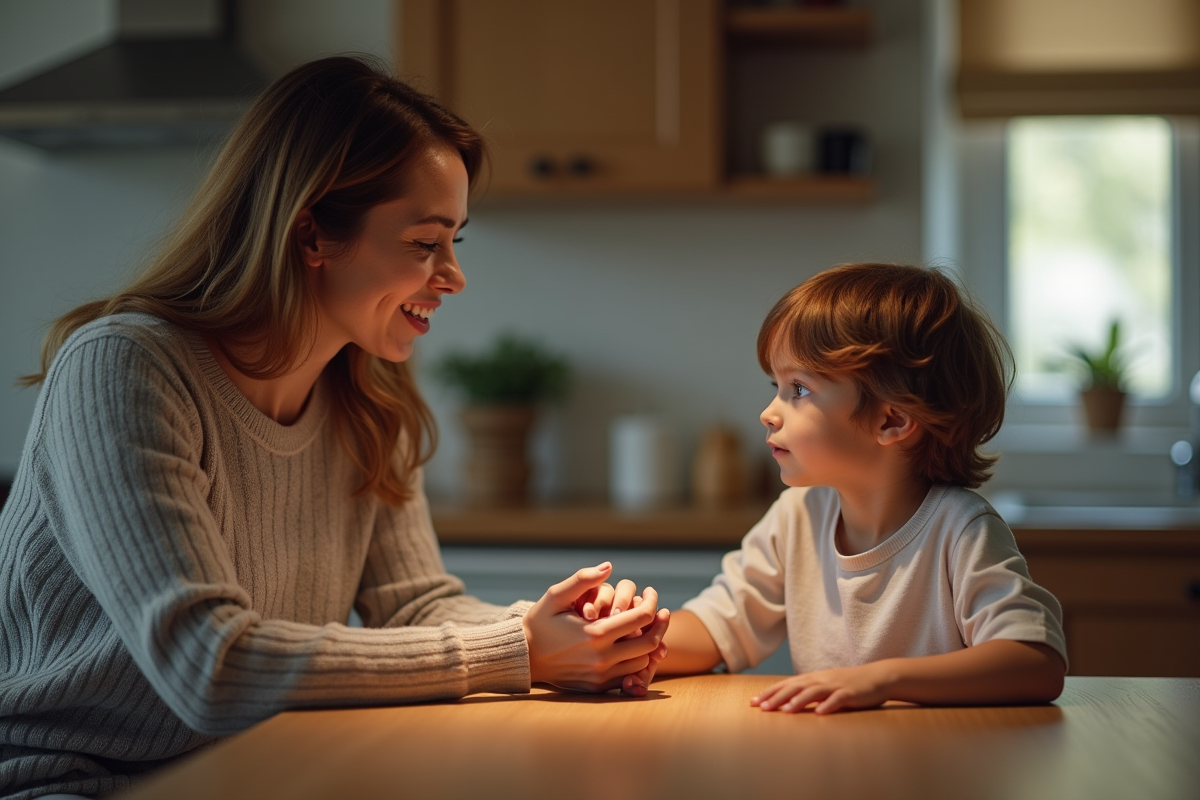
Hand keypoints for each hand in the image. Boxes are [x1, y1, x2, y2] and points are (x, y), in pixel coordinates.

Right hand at [523, 563, 669, 692]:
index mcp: (594, 633)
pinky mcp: (598, 686)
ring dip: (649, 643)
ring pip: (642, 660)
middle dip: (660, 624)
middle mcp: (602, 657)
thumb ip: (582, 580)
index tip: (650, 592)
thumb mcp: (555, 596)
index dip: (651, 602)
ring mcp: (601, 675)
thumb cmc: (539, 623)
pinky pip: (629, 676)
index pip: (641, 617)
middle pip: (650, 642)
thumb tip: (609, 566)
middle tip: (661, 612)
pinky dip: (636, 661)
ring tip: (645, 627)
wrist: (524, 657)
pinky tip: (633, 646)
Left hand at [750, 662, 894, 713]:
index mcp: (812, 678)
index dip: (769, 692)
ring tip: (786, 710)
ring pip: (814, 692)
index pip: (786, 685)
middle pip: (795, 687)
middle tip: (761, 707)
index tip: (753, 702)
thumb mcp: (825, 686)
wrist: (876, 677)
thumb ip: (808, 692)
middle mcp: (820, 680)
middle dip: (777, 697)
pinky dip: (829, 705)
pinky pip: (838, 699)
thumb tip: (786, 702)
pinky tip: (820, 713)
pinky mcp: (850, 693)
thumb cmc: (847, 684)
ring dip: (799, 701)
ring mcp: (835, 685)